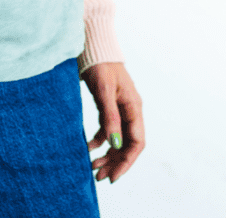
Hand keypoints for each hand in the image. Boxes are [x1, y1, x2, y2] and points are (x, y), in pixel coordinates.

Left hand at [81, 62, 145, 183]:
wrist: (93, 48)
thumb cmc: (101, 65)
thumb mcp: (104, 91)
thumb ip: (110, 116)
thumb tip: (114, 144)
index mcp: (134, 108)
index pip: (136, 143)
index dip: (126, 162)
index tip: (113, 176)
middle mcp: (130, 111)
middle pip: (127, 144)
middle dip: (115, 162)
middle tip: (98, 176)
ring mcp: (120, 109)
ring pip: (117, 140)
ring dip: (107, 155)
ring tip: (92, 168)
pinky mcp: (109, 107)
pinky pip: (107, 130)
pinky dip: (99, 141)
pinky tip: (88, 148)